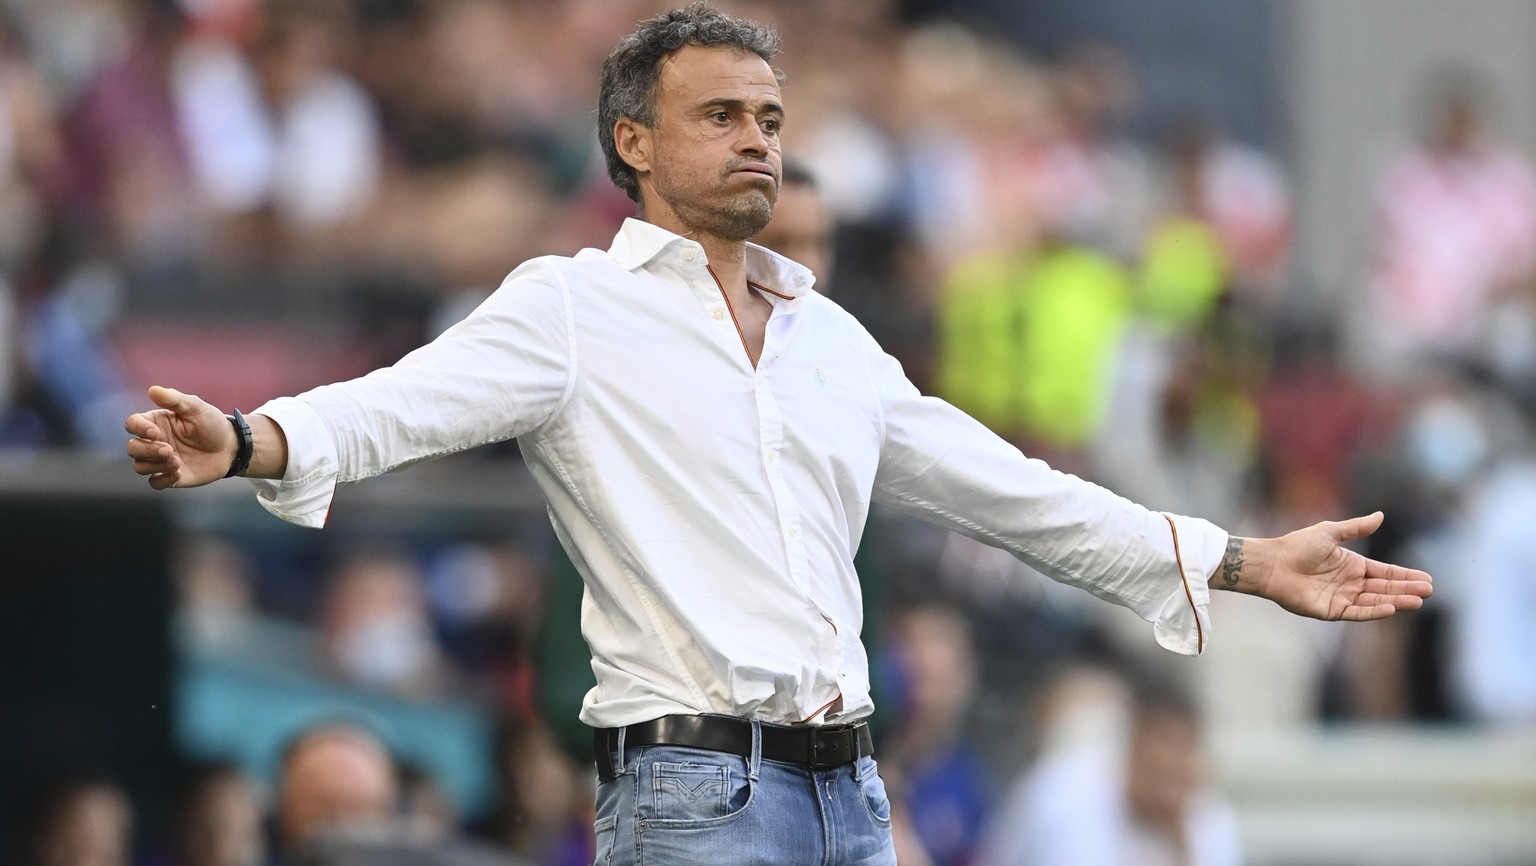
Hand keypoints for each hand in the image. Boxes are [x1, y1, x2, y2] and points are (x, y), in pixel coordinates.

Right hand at [124, 386, 235, 488]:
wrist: (230, 446)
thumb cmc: (212, 424)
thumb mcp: (196, 408)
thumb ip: (175, 400)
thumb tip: (153, 389)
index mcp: (156, 423)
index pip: (132, 424)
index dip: (138, 429)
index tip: (155, 432)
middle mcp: (154, 442)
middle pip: (132, 448)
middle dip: (147, 450)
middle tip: (169, 449)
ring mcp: (161, 460)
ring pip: (140, 466)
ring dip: (155, 465)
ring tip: (177, 461)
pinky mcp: (171, 476)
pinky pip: (155, 483)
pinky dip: (163, 480)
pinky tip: (179, 473)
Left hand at [1221, 512, 1433, 621]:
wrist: (1273, 563)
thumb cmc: (1297, 545)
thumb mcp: (1330, 532)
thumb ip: (1355, 527)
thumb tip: (1381, 516)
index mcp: (1352, 565)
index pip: (1385, 572)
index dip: (1405, 576)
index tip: (1427, 578)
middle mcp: (1350, 583)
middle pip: (1384, 588)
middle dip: (1406, 589)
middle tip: (1428, 591)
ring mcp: (1341, 598)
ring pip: (1374, 601)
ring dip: (1395, 601)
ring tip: (1417, 600)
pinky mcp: (1330, 611)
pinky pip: (1356, 612)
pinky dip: (1373, 611)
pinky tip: (1391, 608)